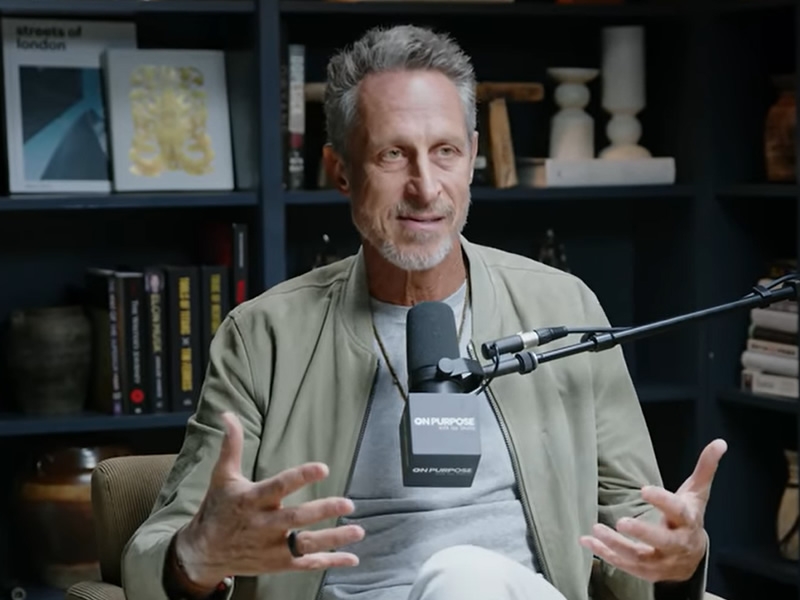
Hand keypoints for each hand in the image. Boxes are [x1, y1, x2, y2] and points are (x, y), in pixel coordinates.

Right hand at [176, 411, 364, 588]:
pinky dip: (330, 562)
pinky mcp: (276, 564)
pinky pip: (306, 564)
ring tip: (359, 531)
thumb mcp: (222, 476)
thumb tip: (227, 414)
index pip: (279, 486)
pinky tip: (352, 559)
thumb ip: (231, 445)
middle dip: (323, 510)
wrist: (203, 553)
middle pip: (296, 518)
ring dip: (333, 539)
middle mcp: (263, 525)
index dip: (301, 477)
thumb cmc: (217, 508)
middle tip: (348, 503)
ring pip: (305, 544)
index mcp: (251, 500)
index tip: (323, 468)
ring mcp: (270, 547)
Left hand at [579, 438, 727, 582]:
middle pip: (662, 541)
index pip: (678, 511)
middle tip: (622, 522)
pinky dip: (606, 555)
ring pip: (640, 557)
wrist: (693, 556)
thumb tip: (720, 442)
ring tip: (596, 529)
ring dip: (616, 545)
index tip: (644, 489)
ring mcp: (663, 561)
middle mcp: (677, 544)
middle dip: (642, 533)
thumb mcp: (697, 493)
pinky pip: (626, 566)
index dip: (662, 501)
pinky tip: (588, 541)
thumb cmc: (690, 517)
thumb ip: (705, 468)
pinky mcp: (648, 572)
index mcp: (688, 521)